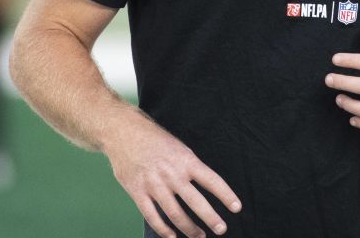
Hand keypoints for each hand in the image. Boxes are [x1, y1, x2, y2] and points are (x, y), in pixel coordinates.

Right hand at [105, 116, 241, 237]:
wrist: (122, 132)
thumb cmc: (153, 139)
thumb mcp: (178, 147)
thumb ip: (190, 166)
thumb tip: (205, 186)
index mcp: (185, 160)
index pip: (212, 180)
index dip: (226, 195)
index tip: (237, 208)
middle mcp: (172, 174)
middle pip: (196, 202)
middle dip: (211, 218)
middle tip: (221, 229)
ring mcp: (154, 184)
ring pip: (175, 214)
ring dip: (189, 228)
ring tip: (199, 236)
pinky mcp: (137, 192)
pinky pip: (152, 216)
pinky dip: (164, 230)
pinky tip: (172, 236)